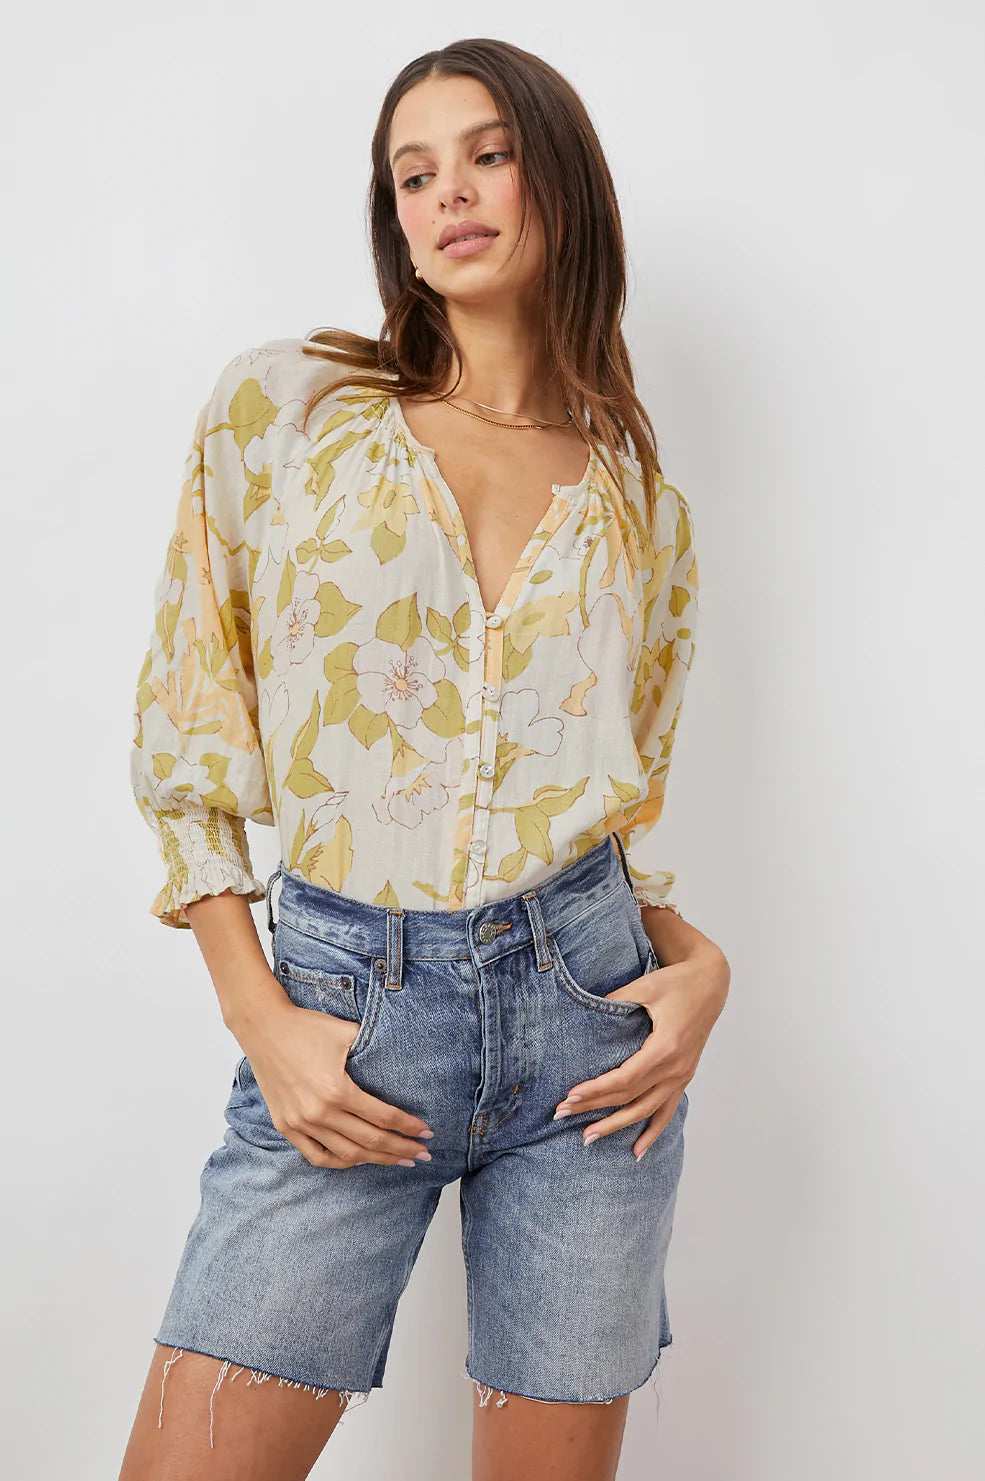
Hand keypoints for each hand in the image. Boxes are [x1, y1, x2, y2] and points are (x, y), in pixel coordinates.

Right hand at [238, 992, 433, 1169]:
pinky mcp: (286, 1126)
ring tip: (398, 1160)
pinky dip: (340, 1161)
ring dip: (376, 1160)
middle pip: (370, 1141)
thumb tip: (402, 1062)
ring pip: (346, 1154)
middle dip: (400, 1148)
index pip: (383, 1117)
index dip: (408, 1127)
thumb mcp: (347, 1033)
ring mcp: (300, 1123)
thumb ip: (374, 1050)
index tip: (427, 1132)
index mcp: (337, 1090)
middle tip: (422, 1153)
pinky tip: (360, 1159)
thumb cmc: (307, 1027)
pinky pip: (316, 1156)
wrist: (263, 1027)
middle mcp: (319, 1113)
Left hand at [553, 944, 729, 1159]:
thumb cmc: (677, 982)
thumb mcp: (645, 987)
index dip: (596, 1090)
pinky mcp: (683, 1076)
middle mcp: (675, 1068)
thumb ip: (616, 1001)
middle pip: (629, 1097)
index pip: (624, 1079)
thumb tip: (584, 1013)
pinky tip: (637, 1150)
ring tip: (588, 1137)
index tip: (570, 1096)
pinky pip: (666, 1110)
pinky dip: (652, 1132)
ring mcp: (681, 1075)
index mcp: (666, 1047)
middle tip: (562, 1114)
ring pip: (646, 1110)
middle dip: (594, 1107)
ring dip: (616, 1126)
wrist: (711, 983)